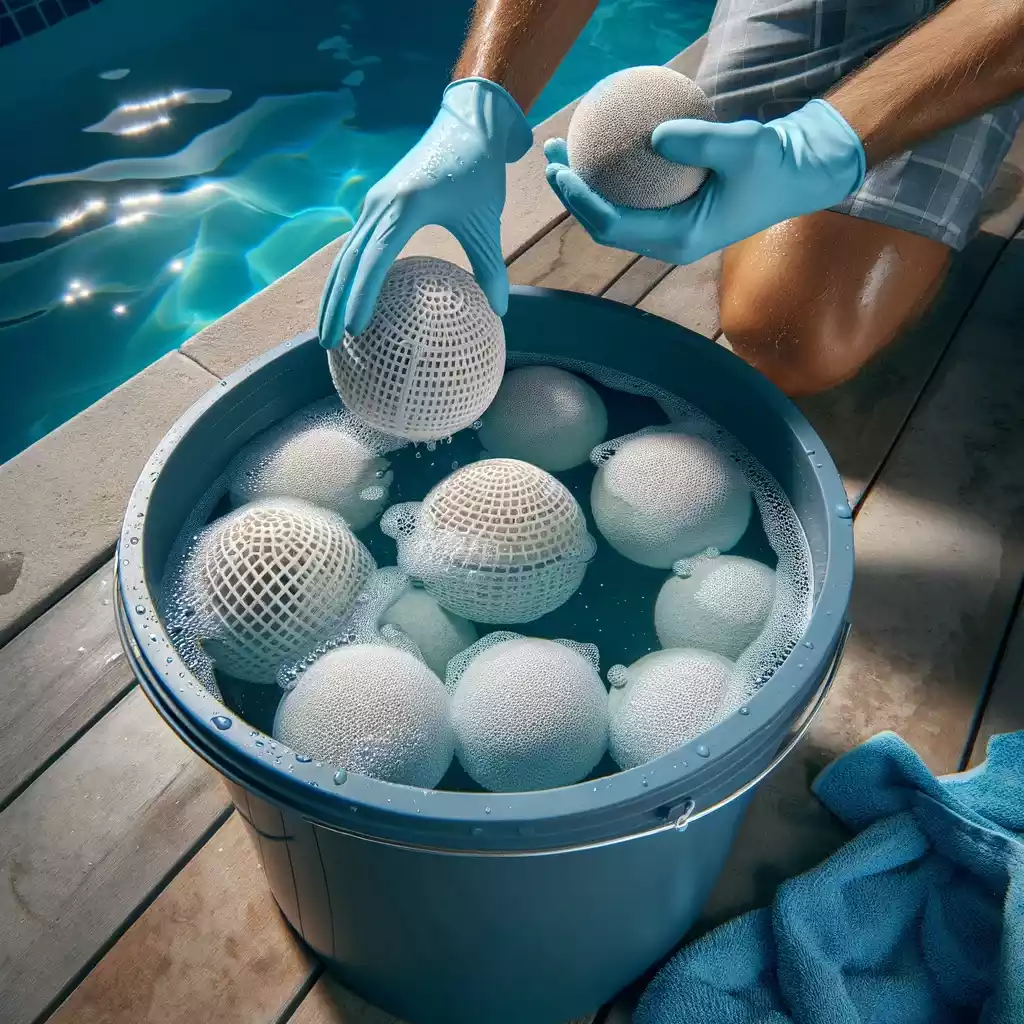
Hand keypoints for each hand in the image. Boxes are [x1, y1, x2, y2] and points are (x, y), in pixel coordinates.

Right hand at [319, 78, 531, 346]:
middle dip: (335, 305)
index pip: (376, 260)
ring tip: (328, 331)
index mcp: (405, 207)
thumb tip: (500, 311)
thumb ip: (490, 266)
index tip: (355, 329)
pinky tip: (345, 300)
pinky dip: (347, 276)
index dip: (363, 296)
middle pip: (349, 262)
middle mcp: (380, 205)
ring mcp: (374, 204)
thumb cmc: (479, 170)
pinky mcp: (377, 205)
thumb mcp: (487, 220)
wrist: (469, 122)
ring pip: (346, 256)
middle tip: (329, 343)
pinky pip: (355, 247)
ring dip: (334, 293)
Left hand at [544, 98, 865, 264]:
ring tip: (561, 154)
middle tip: (550, 160)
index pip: (614, 226)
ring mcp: (670, 231)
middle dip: (572, 196)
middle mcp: (668, 242)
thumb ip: (700, 143)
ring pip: (613, 216)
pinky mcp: (673, 216)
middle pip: (604, 225)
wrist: (798, 175)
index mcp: (680, 239)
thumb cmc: (775, 163)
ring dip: (584, 189)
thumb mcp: (745, 146)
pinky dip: (610, 179)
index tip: (561, 171)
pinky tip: (599, 147)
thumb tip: (654, 135)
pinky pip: (631, 200)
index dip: (581, 202)